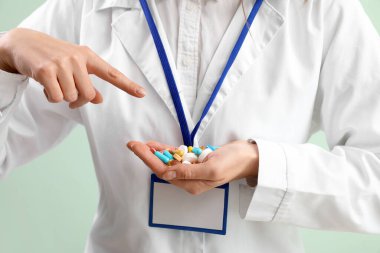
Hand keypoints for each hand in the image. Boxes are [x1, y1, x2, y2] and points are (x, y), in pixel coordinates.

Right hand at [0, 28, 145, 107]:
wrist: (25, 43)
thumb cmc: (55, 57)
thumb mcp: (75, 67)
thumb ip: (88, 82)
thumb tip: (99, 99)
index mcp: (88, 57)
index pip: (111, 73)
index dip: (128, 85)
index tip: (142, 94)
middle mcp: (77, 58)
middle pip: (89, 94)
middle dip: (79, 100)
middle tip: (70, 94)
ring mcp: (62, 63)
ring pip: (72, 97)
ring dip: (63, 97)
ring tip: (55, 83)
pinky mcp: (46, 70)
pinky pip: (56, 97)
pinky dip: (50, 96)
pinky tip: (45, 84)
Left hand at [127, 140, 258, 194]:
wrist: (247, 156)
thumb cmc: (233, 163)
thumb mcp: (212, 168)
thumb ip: (189, 172)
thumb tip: (167, 172)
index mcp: (192, 184)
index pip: (164, 172)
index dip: (149, 159)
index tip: (137, 148)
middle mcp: (189, 179)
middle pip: (163, 166)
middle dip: (147, 155)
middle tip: (133, 144)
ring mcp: (192, 169)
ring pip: (168, 161)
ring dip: (155, 152)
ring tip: (141, 144)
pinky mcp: (195, 160)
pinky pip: (177, 156)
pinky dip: (167, 150)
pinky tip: (156, 145)